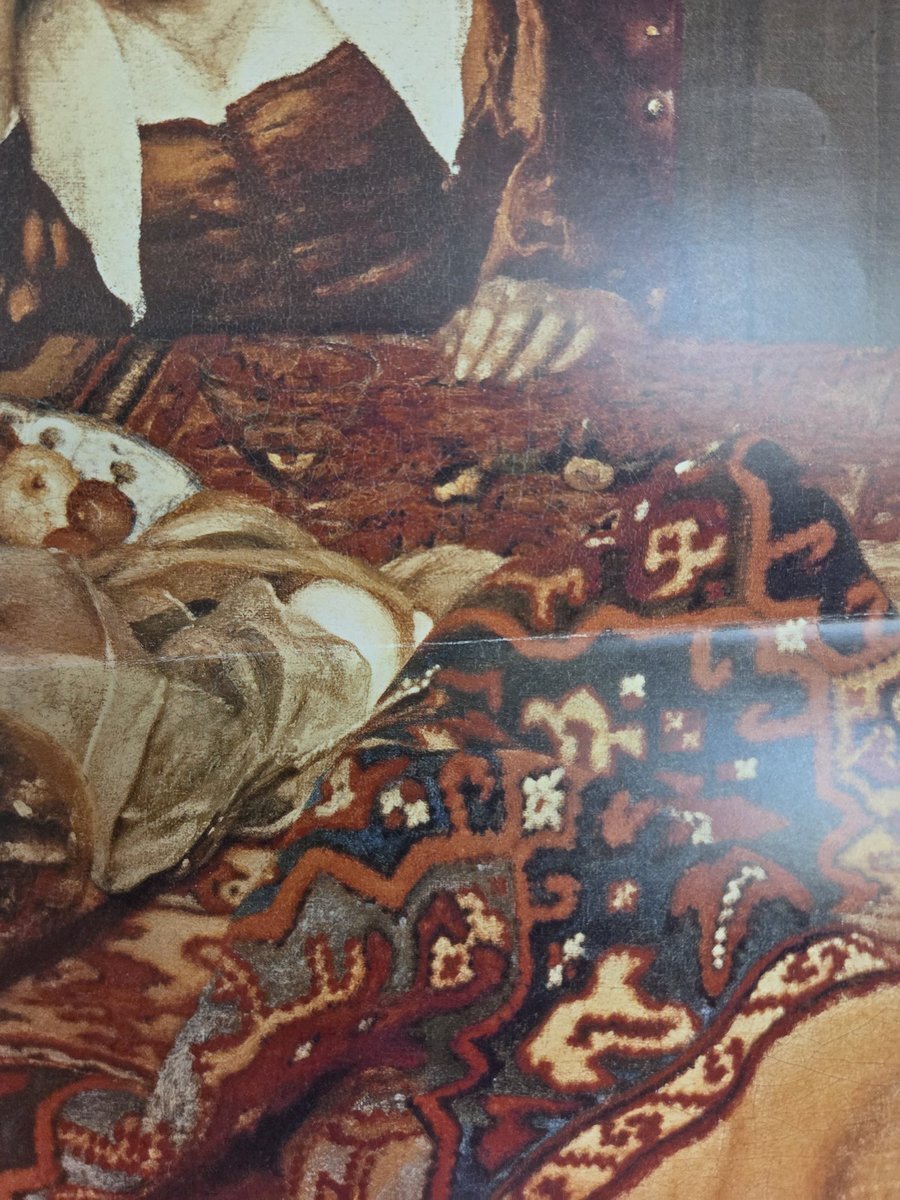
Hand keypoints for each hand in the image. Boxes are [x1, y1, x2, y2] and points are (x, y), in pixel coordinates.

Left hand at [439, 276, 643, 384]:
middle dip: (498, 351)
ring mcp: (564, 302)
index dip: (471, 342)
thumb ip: (457, 335)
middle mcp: (532, 290)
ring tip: (514, 381)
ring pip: (550, 325)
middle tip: (484, 380)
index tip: (462, 373)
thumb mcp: (480, 325)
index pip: (482, 309)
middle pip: (516, 317)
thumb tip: (444, 350)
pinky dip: (568, 354)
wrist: (568, 312)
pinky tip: (551, 372)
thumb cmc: (511, 324)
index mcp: (500, 288)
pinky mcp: (589, 320)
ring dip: (531, 355)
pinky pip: (582, 336)